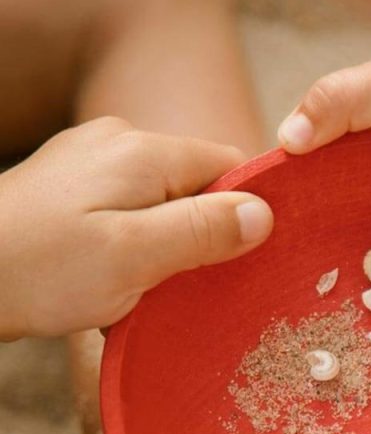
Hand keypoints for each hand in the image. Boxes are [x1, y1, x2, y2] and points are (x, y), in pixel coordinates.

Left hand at [0, 116, 271, 339]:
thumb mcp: (135, 256)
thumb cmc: (43, 270)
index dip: (246, 212)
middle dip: (203, 236)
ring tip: (148, 289)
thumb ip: (202, 230)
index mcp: (142, 152)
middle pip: (195, 187)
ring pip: (163, 203)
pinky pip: (129, 212)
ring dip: (168, 247)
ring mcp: (91, 163)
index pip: (228, 166)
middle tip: (191, 284)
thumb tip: (264, 213)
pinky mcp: (72, 188)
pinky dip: (137, 246)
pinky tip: (117, 280)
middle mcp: (118, 144)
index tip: (246, 259)